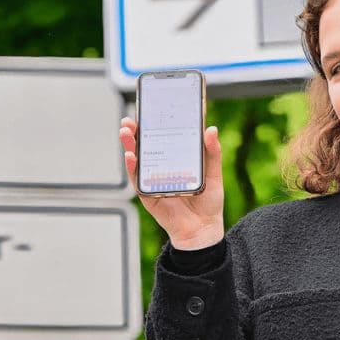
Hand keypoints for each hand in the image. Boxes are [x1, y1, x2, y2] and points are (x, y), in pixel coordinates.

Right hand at [119, 117, 224, 249]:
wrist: (203, 229)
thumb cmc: (208, 202)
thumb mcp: (213, 173)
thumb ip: (212, 152)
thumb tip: (211, 129)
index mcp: (176, 160)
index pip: (162, 138)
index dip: (153, 125)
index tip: (149, 110)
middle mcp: (162, 168)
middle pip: (145, 146)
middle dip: (135, 132)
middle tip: (131, 120)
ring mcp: (153, 180)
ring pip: (137, 160)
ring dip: (129, 145)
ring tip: (126, 132)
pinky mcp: (148, 195)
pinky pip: (138, 180)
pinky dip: (132, 168)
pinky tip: (131, 156)